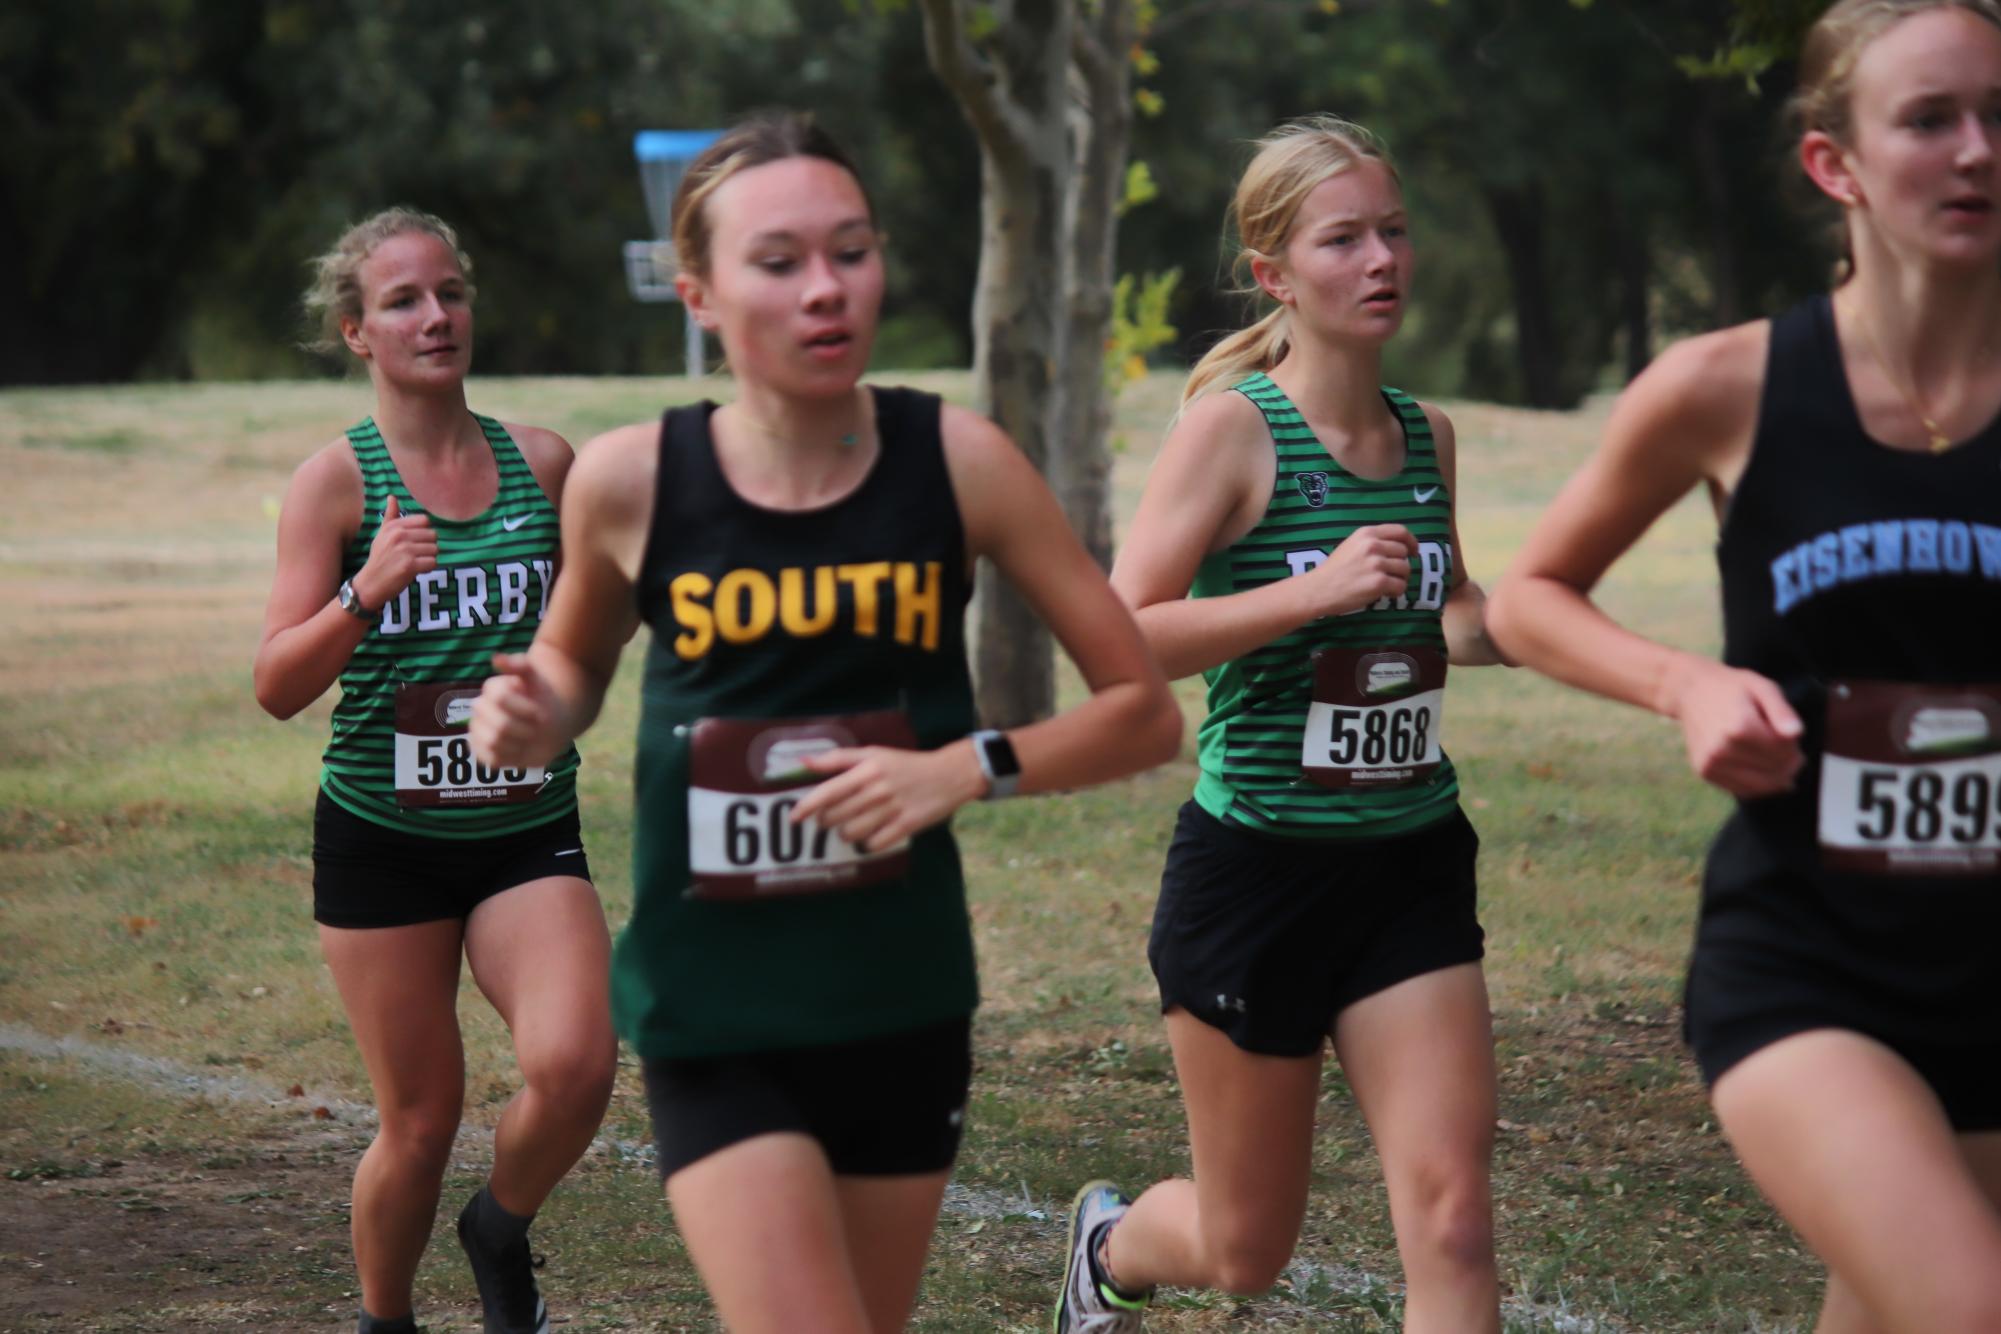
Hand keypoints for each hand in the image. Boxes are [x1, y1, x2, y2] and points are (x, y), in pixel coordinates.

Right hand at [352, 495, 436, 609]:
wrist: (370, 584)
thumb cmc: (379, 558)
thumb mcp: (382, 535)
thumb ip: (391, 517)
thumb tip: (392, 497)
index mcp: (394, 526)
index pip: (425, 521)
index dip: (424, 532)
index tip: (415, 541)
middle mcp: (399, 535)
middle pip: (433, 535)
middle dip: (427, 547)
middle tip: (414, 555)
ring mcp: (405, 550)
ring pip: (435, 550)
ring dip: (428, 558)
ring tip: (414, 563)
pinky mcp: (410, 566)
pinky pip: (433, 562)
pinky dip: (428, 568)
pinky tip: (415, 570)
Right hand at [470, 653, 565, 768]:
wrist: (551, 724)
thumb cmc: (543, 699)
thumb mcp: (538, 678)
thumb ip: (520, 664)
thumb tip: (496, 659)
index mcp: (492, 689)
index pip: (501, 698)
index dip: (525, 708)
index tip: (540, 713)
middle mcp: (481, 708)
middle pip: (500, 724)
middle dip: (525, 728)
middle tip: (537, 727)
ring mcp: (478, 729)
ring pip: (494, 742)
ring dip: (520, 742)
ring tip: (528, 737)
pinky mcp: (481, 750)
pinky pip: (490, 758)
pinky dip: (510, 756)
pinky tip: (520, 749)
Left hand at [789, 743, 985, 852]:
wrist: (948, 775)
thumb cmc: (905, 764)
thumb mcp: (873, 753)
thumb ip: (838, 758)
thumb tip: (803, 761)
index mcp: (867, 769)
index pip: (828, 791)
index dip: (807, 806)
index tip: (794, 817)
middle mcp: (877, 789)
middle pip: (836, 816)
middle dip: (827, 821)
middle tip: (831, 818)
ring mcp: (892, 809)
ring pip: (852, 833)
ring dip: (847, 833)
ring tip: (853, 826)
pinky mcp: (906, 825)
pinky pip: (874, 844)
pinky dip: (869, 843)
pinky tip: (872, 834)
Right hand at [1300, 523, 1416, 618]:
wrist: (1318, 589)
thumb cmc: (1334, 570)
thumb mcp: (1351, 545)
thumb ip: (1373, 542)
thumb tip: (1400, 549)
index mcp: (1366, 533)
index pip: (1400, 531)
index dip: (1411, 542)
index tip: (1414, 552)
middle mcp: (1373, 545)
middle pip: (1404, 552)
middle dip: (1401, 565)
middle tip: (1390, 574)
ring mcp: (1376, 563)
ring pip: (1405, 570)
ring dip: (1399, 579)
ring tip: (1384, 585)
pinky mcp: (1378, 582)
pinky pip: (1400, 586)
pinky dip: (1395, 592)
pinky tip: (1383, 593)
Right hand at [1665, 658, 1804, 796]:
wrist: (1691, 691)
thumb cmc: (1732, 688)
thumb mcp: (1761, 687)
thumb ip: (1782, 711)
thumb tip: (1796, 734)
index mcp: (1739, 727)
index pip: (1783, 753)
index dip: (1795, 748)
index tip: (1792, 738)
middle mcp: (1722, 749)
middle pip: (1773, 771)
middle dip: (1789, 764)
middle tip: (1791, 753)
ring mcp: (1711, 763)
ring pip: (1760, 786)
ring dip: (1776, 777)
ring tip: (1777, 761)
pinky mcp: (1705, 772)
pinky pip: (1742, 790)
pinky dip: (1758, 785)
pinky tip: (1761, 771)